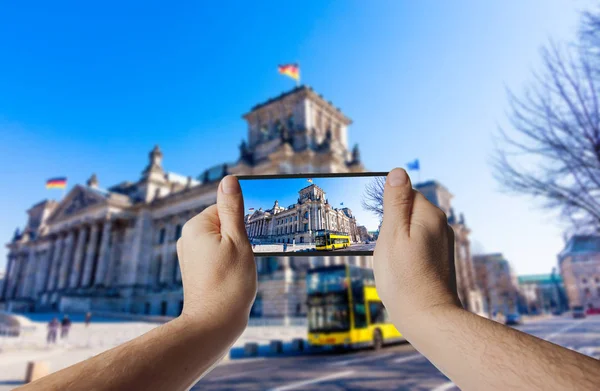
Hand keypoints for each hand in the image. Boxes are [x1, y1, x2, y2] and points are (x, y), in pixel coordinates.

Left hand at [177, 175, 256, 337]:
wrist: (213, 324)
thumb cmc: (229, 283)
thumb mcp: (238, 240)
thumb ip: (233, 209)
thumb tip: (229, 180)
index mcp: (196, 226)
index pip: (226, 207)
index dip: (243, 220)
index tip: (253, 235)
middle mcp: (187, 237)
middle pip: (222, 222)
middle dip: (239, 234)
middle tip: (246, 254)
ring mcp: (189, 254)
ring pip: (220, 239)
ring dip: (235, 248)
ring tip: (239, 268)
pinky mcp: (194, 268)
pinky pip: (215, 253)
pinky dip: (228, 259)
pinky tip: (234, 274)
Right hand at [373, 168, 461, 330]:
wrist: (428, 318)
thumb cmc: (405, 278)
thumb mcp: (393, 235)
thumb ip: (395, 202)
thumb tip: (398, 172)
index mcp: (429, 214)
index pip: (403, 192)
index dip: (385, 206)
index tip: (376, 225)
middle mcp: (441, 225)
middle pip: (408, 210)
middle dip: (391, 222)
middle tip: (381, 246)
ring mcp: (442, 243)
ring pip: (412, 228)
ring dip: (397, 238)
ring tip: (391, 261)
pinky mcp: (439, 258)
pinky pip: (418, 243)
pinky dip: (406, 251)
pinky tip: (400, 269)